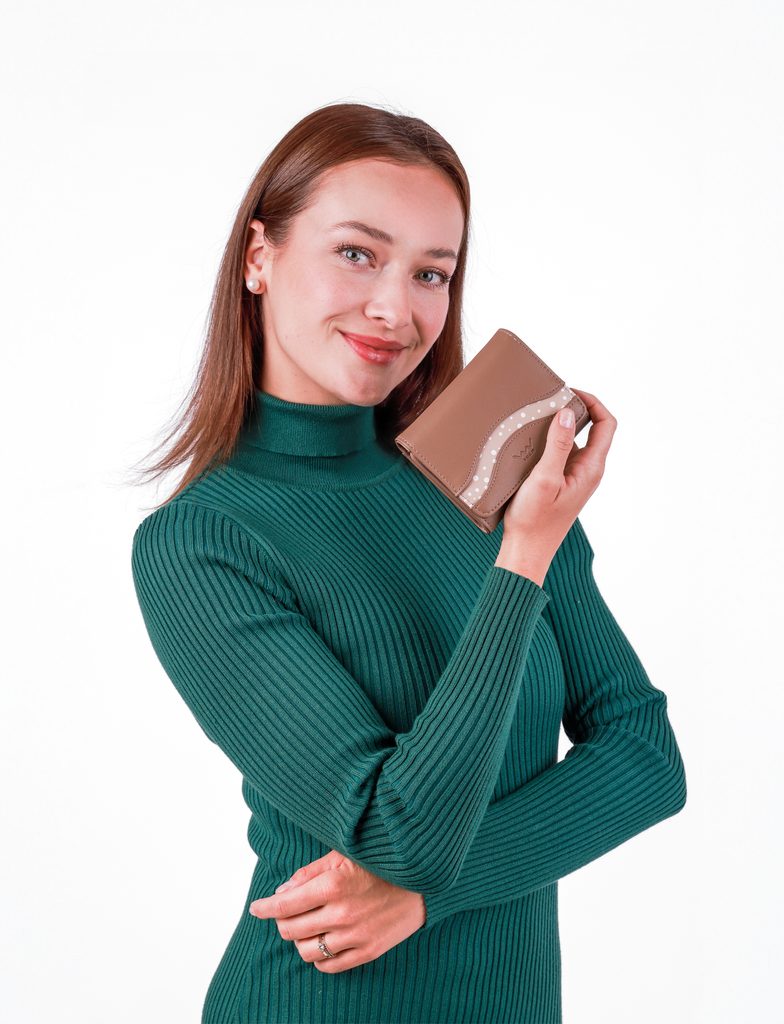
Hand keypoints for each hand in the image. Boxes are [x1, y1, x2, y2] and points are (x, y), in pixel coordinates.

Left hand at [248, 850, 425, 972]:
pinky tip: (321, 942)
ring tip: (306, 926)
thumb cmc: (380, 860)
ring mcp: (355, 935)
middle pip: (291, 929)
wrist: (423, 877)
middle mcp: (342, 913)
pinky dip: (318, 957)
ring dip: (299, 939)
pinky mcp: (368, 951)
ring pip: (306, 951)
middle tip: (285, 913)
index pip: (285, 905)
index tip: (257, 908)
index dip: (265, 907)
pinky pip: (329, 966)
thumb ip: (309, 873)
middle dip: (282, 921)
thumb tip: (281, 891)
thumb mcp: (342, 855)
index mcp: (333, 885)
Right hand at [499, 388, 615, 569]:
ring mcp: (575, 477)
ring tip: (536, 417)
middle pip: (593, 428)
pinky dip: (548, 442)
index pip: (607, 424)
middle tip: (549, 400)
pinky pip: (560, 454)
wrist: (526, 551)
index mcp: (591, 468)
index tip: (570, 392)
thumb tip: (567, 412)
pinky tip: (528, 443)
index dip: (594, 402)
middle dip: (574, 409)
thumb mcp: (545, 479)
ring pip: (574, 441)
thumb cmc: (535, 521)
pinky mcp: (561, 482)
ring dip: (559, 426)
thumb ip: (558, 445)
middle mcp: (588, 470)